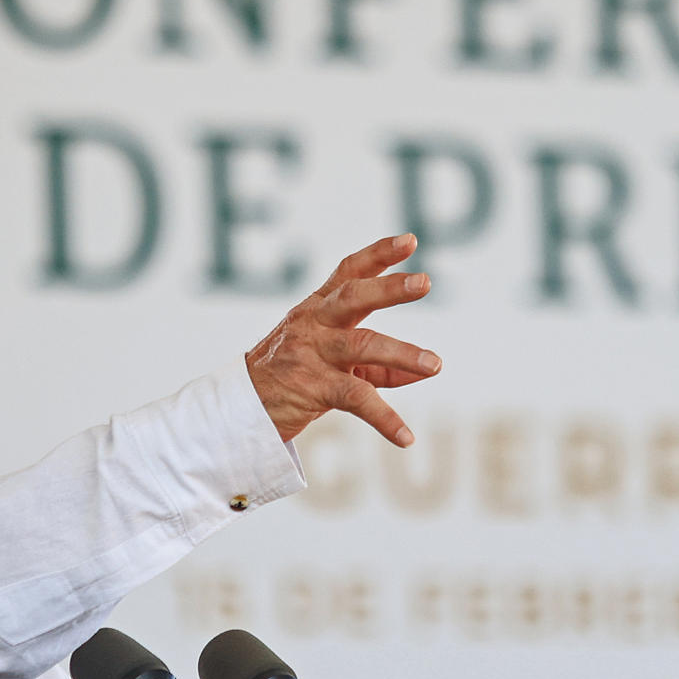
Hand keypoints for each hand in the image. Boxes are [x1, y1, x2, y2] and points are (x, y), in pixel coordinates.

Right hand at [246, 234, 440, 445]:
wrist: (242, 408)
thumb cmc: (294, 375)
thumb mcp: (332, 359)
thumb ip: (377, 364)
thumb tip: (423, 371)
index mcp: (318, 307)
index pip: (349, 272)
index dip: (379, 255)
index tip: (410, 241)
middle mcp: (314, 323)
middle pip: (353, 297)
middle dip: (390, 289)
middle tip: (425, 281)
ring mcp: (311, 354)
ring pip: (362, 345)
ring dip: (403, 354)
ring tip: (436, 365)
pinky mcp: (312, 387)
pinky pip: (356, 399)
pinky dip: (385, 419)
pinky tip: (406, 437)